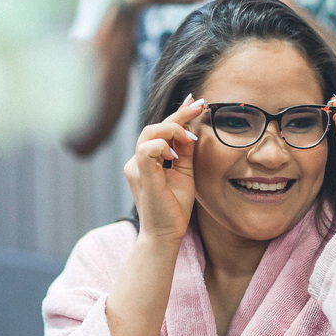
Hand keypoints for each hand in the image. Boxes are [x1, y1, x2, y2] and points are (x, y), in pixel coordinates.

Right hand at [122, 95, 207, 242]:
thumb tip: (192, 129)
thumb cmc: (174, 208)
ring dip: (172, 129)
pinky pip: (147, 149)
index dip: (177, 114)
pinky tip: (176, 155)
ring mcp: (136, 167)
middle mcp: (137, 161)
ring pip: (148, 133)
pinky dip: (163, 146)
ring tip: (190, 135)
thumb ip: (185, 152)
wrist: (166, 234)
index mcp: (147, 160)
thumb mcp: (184, 174)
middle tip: (199, 105)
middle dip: (178, 114)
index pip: (160, 130)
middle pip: (154, 127)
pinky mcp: (141, 175)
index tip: (195, 102)